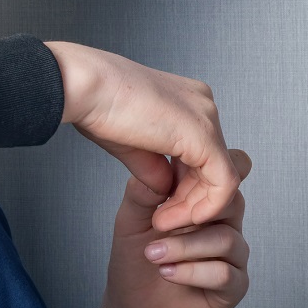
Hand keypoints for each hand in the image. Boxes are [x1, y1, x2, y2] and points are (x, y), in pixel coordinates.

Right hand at [44, 41, 239, 231]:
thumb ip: (155, 167)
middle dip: (191, 200)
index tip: (160, 208)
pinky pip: (223, 182)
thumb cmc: (96, 105)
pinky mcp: (204, 135)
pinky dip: (203, 207)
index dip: (185, 188)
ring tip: (163, 221)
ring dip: (195, 207)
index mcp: (186, 101)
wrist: (84, 87)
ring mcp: (207, 117)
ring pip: (223, 176)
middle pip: (215, 165)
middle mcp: (203, 104)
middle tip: (163, 219)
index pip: (202, 153)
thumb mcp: (131, 145)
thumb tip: (166, 189)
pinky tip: (174, 217)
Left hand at [96, 149, 251, 307]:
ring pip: (226, 239)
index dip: (214, 170)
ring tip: (154, 254)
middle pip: (233, 202)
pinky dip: (192, 271)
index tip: (180, 177)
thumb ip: (144, 191)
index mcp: (205, 201)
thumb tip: (157, 168)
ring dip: (185, 246)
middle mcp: (225, 224)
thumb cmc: (135, 260)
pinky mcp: (234, 286)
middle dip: (192, 212)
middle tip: (158, 224)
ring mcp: (232, 256)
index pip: (228, 172)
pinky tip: (167, 272)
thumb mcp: (131, 219)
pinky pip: (225, 273)